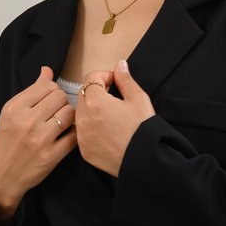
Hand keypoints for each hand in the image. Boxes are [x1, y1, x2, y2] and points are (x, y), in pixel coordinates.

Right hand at [0, 66, 77, 223]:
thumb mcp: (11, 113)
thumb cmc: (6, 142)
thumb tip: (47, 70)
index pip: (47, 85)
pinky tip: (66, 135)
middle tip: (56, 112)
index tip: (49, 99)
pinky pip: (74, 136)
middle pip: (60, 97)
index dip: (52, 91)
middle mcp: (27, 121)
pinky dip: (73, 133)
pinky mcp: (51, 156)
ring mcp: (40, 139)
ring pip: (70, 113)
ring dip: (69, 117)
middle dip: (61, 102)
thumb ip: (31, 91)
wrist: (1, 175)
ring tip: (61, 123)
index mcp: (15, 108)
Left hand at [73, 59, 154, 176]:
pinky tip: (108, 131)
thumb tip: (120, 65)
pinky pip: (82, 132)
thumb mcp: (139, 99)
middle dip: (97, 91)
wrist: (144, 160)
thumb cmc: (143, 129)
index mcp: (95, 101)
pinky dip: (91, 127)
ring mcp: (81, 135)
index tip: (116, 82)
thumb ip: (126, 79)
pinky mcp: (84, 149)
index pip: (91, 77)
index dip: (105, 76)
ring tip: (111, 115)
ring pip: (81, 113)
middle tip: (114, 97)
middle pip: (84, 94)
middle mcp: (83, 117)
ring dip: (92, 109)